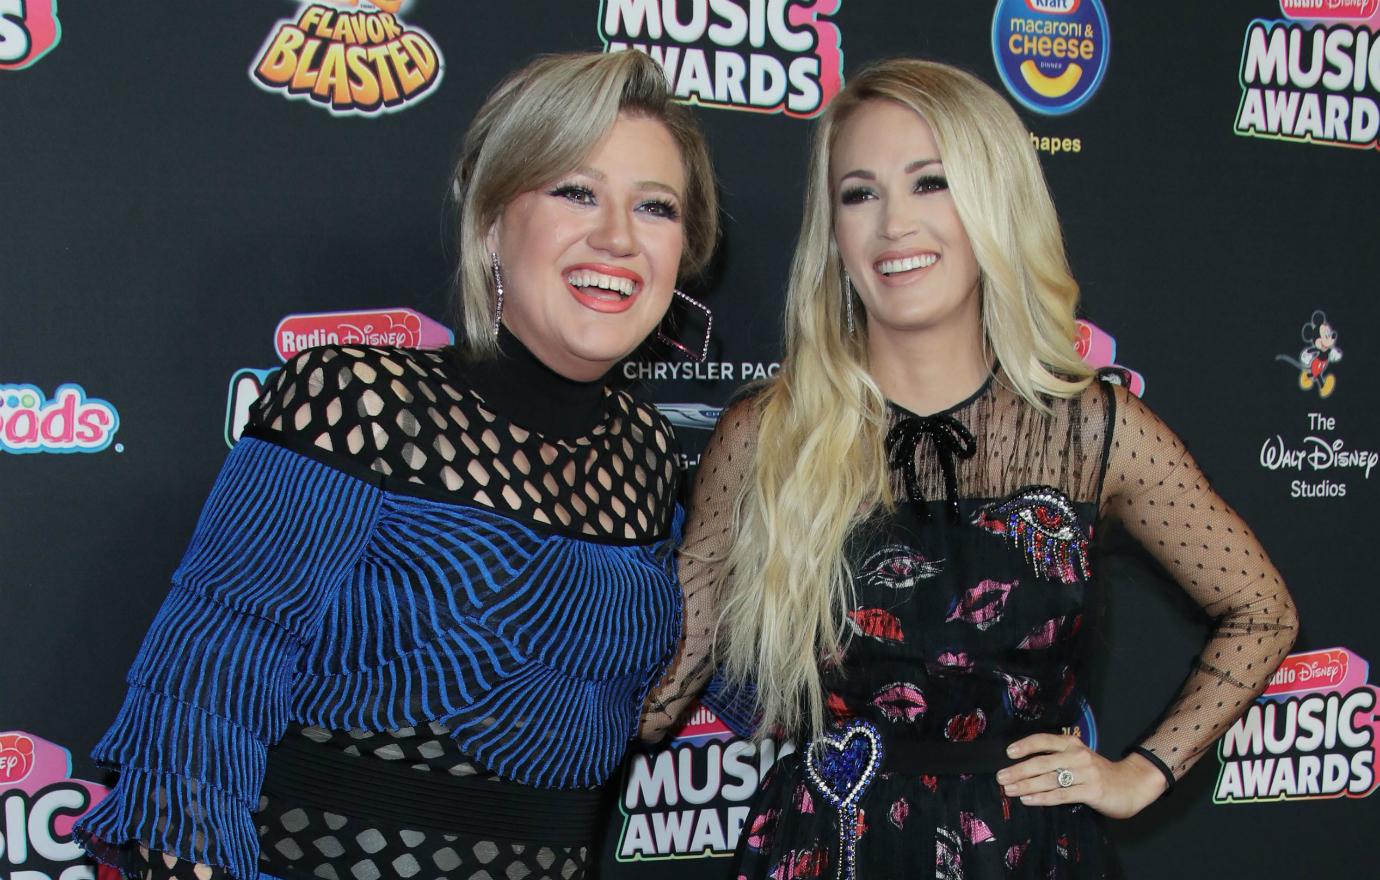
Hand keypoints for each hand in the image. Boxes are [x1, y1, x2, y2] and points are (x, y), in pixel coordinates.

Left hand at [995, 734, 1167, 818]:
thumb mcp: (1079, 759)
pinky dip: (1042, 798)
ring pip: (1049, 779)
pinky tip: (1028, 800)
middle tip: (1001, 777)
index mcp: (1072, 744)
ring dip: (1026, 785)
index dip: (1025, 745)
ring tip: (1009, 790)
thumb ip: (1058, 759)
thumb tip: (1024, 766)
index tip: (1008, 752)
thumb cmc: (1099, 773)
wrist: (1132, 785)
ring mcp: (1085, 773)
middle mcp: (1078, 755)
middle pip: (1042, 762)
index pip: (1044, 740)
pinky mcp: (1091, 791)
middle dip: (1018, 770)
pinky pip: (1061, 795)